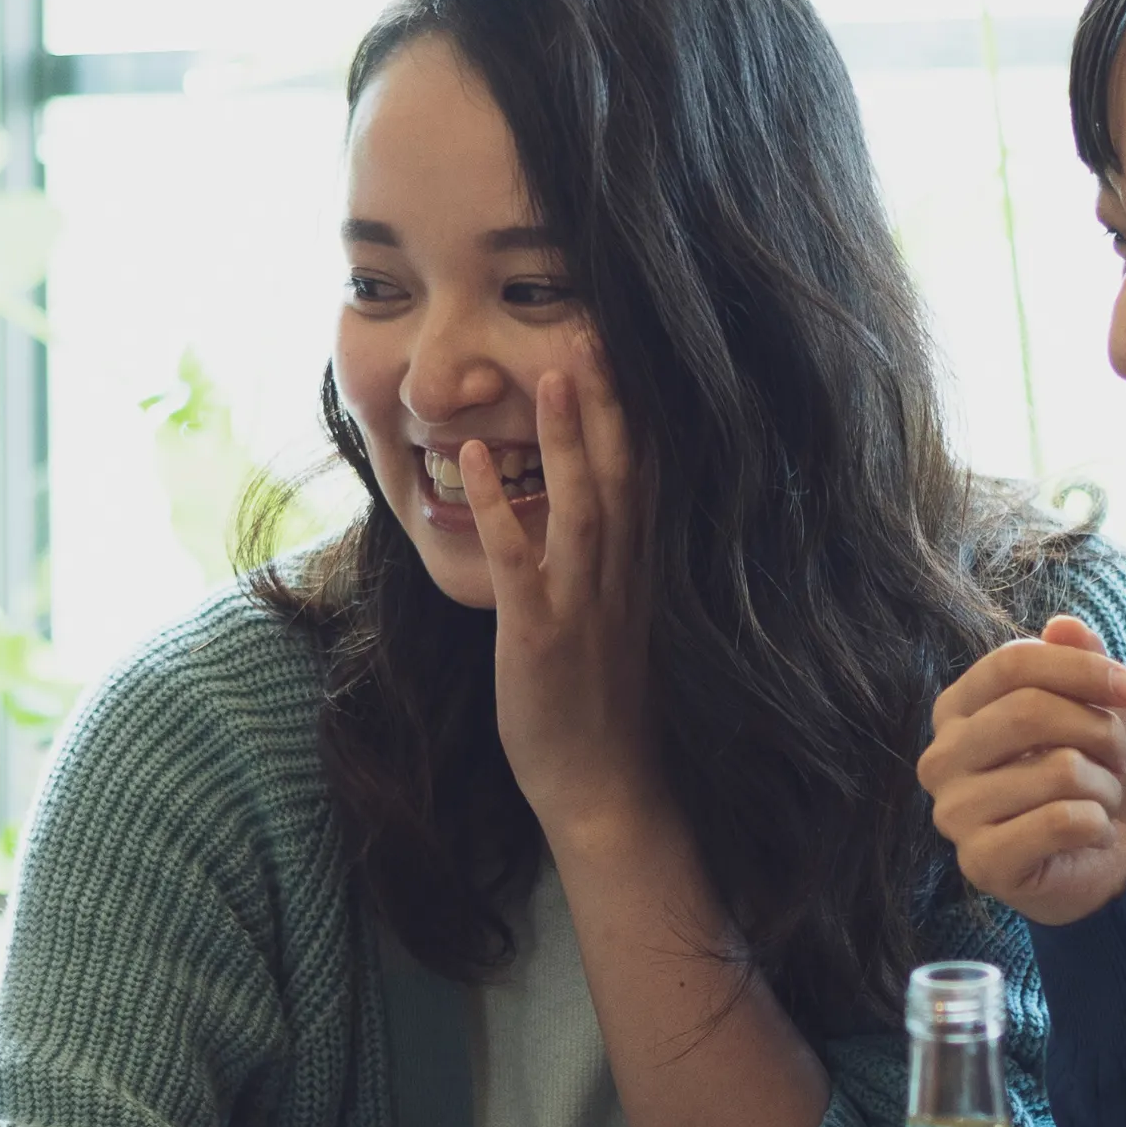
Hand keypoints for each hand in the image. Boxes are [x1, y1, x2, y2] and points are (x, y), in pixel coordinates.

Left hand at [468, 364, 660, 839]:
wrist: (611, 794)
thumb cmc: (614, 714)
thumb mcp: (630, 630)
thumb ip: (624, 571)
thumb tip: (614, 523)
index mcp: (646, 576)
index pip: (652, 480)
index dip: (644, 416)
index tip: (637, 355)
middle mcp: (625, 581)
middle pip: (626, 476)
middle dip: (614, 404)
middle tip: (600, 332)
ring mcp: (585, 607)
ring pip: (581, 506)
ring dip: (567, 439)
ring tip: (551, 372)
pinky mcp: (540, 637)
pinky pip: (517, 562)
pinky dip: (495, 508)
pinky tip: (473, 461)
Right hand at [918, 620, 1125, 924]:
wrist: (1107, 864)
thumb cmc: (1091, 780)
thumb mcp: (1095, 710)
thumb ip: (1077, 662)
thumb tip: (1063, 624)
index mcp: (958, 710)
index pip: (1013, 662)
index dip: (1084, 669)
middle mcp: (941, 758)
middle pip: (1029, 710)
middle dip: (1100, 732)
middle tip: (1121, 758)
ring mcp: (953, 814)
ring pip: (1057, 769)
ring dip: (1104, 786)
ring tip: (1100, 801)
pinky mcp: (980, 863)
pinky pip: (1061, 821)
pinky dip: (1098, 825)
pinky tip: (1091, 835)